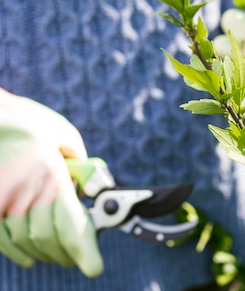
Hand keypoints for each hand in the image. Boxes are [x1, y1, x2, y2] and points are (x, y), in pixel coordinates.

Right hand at [0, 90, 102, 276]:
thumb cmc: (28, 119)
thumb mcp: (63, 135)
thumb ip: (78, 164)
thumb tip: (87, 188)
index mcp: (50, 171)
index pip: (69, 221)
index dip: (82, 249)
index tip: (94, 267)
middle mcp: (25, 187)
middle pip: (47, 236)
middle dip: (66, 253)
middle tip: (79, 259)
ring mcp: (3, 196)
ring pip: (25, 239)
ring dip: (44, 252)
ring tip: (59, 256)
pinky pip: (0, 236)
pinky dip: (15, 251)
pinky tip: (29, 257)